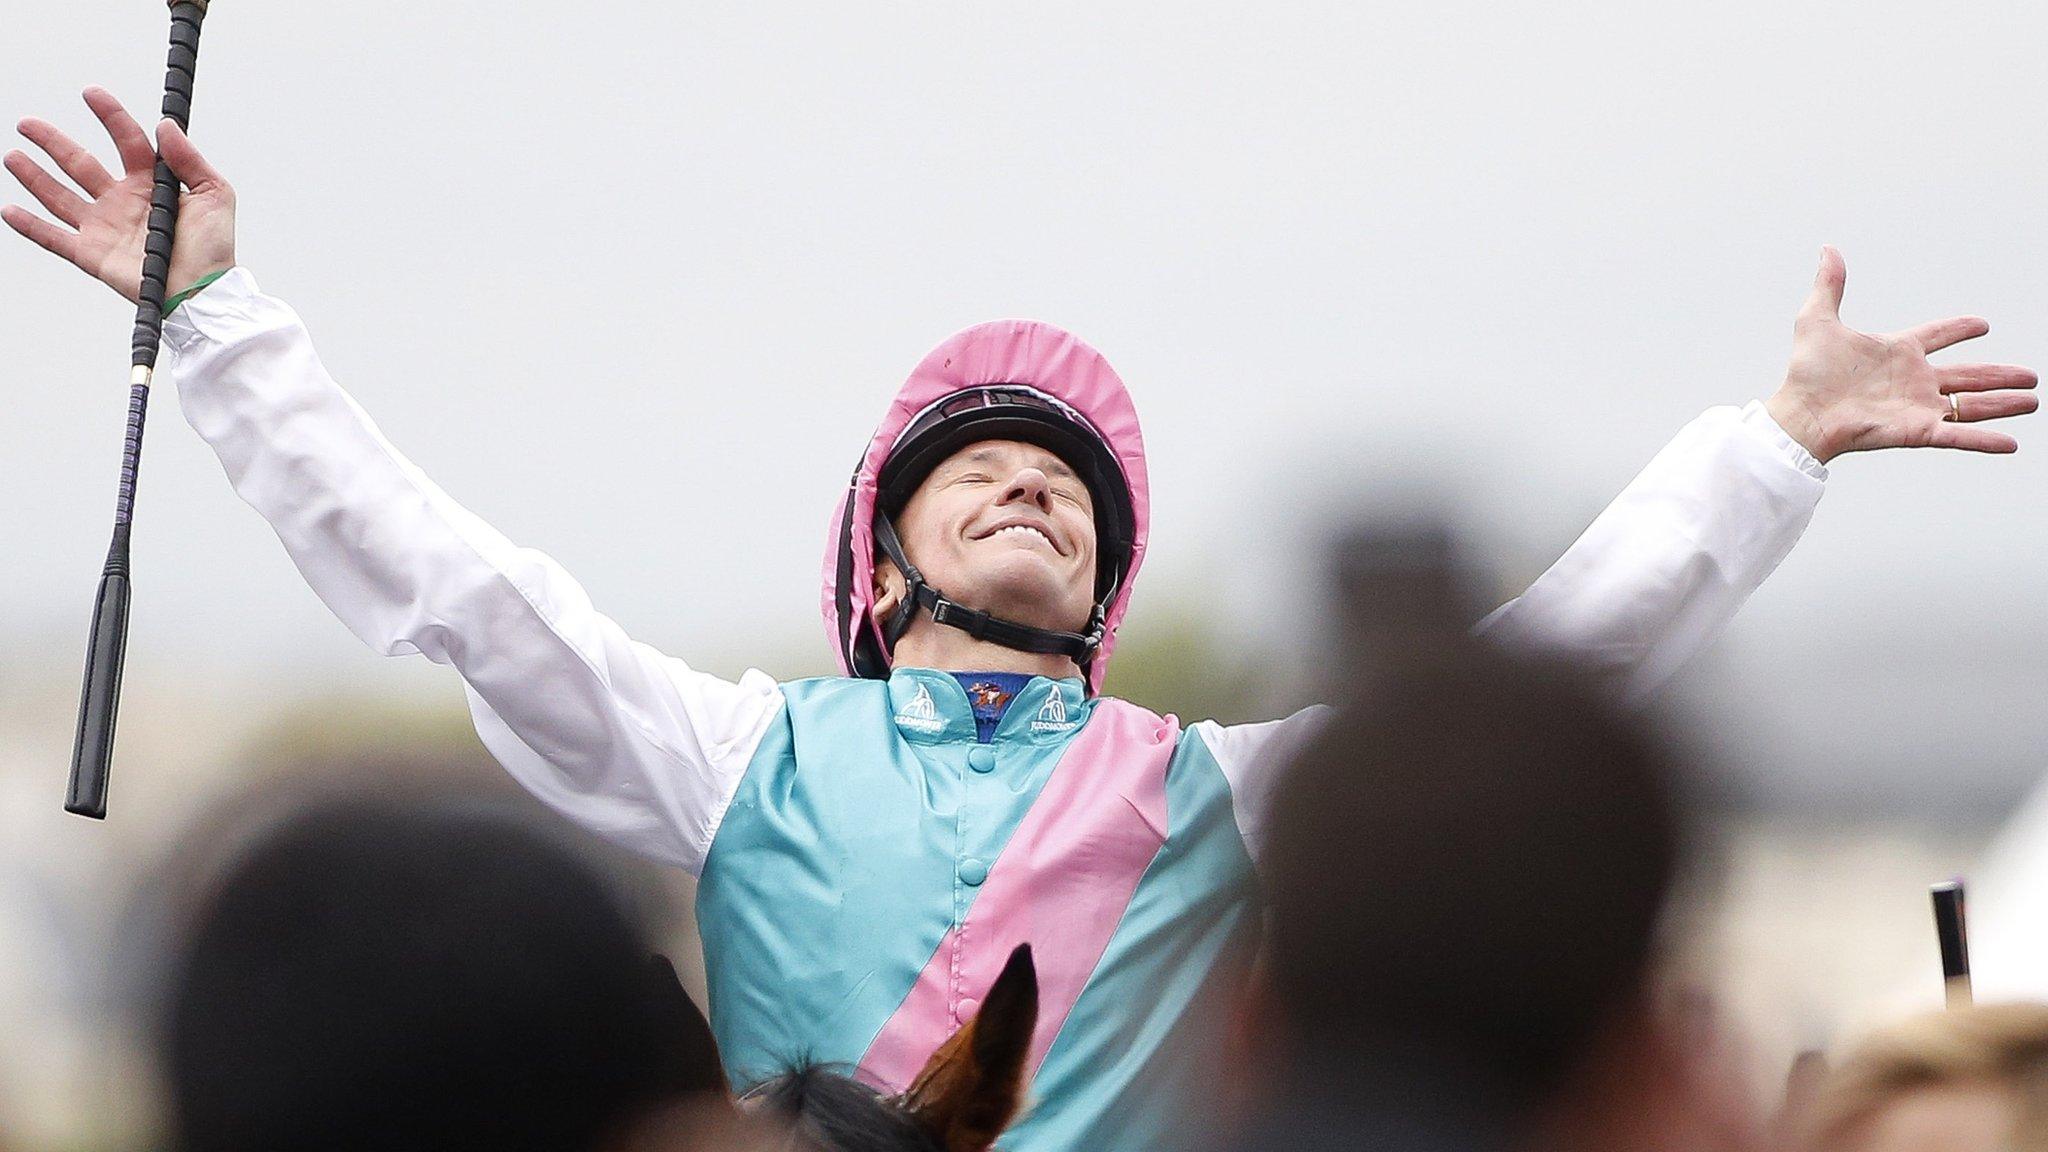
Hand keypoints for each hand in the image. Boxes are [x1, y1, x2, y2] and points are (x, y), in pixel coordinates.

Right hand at [3, 86, 235, 304]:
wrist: (203, 293)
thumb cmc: (214, 250)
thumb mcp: (215, 195)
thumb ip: (190, 159)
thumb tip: (167, 126)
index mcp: (153, 186)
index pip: (128, 142)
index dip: (110, 116)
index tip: (92, 94)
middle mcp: (123, 202)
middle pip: (81, 164)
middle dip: (53, 142)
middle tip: (28, 123)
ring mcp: (105, 227)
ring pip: (60, 196)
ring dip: (34, 176)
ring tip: (13, 155)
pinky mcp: (92, 254)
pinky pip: (54, 238)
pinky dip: (30, 226)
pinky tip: (10, 210)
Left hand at [1764, 246, 2036, 462]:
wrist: (1800, 413)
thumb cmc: (1806, 373)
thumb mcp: (1818, 320)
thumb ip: (1830, 285)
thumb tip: (1828, 249)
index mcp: (1896, 352)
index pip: (1936, 336)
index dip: (1958, 329)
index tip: (1982, 325)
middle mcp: (1912, 380)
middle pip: (1968, 375)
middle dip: (1999, 375)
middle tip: (2030, 375)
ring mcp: (1917, 407)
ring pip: (1971, 405)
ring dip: (2003, 403)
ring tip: (2032, 401)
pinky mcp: (1916, 431)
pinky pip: (1957, 436)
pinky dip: (1984, 440)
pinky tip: (2011, 443)